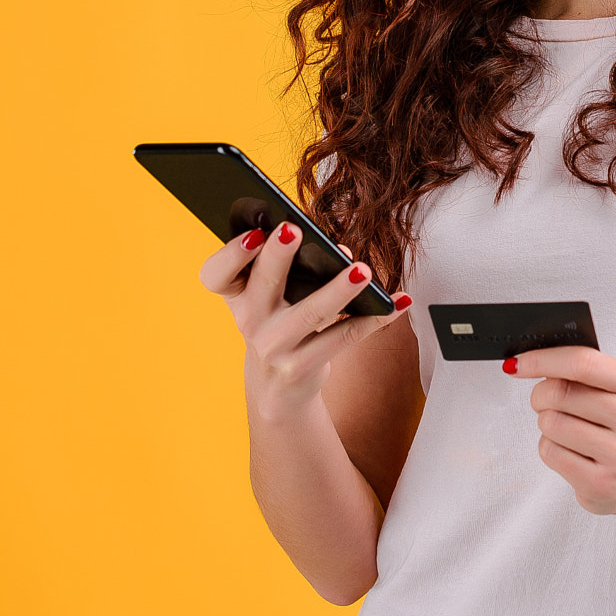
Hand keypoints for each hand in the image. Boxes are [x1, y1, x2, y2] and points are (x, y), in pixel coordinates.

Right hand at [198, 223, 409, 422]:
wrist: (277, 385)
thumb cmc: (280, 320)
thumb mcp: (276, 296)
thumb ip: (299, 269)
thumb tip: (341, 252)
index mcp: (236, 294)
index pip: (216, 274)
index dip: (230, 254)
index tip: (252, 232)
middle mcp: (249, 320)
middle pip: (261, 284)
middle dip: (277, 256)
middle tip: (295, 229)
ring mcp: (273, 348)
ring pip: (309, 314)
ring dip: (338, 290)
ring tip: (363, 270)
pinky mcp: (300, 368)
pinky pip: (342, 338)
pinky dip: (375, 320)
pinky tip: (398, 303)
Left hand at [509, 347, 615, 515]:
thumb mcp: (612, 389)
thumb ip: (579, 371)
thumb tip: (528, 362)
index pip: (583, 364)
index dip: (543, 360)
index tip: (518, 363)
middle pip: (561, 393)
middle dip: (541, 395)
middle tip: (547, 401)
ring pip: (551, 423)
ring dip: (546, 423)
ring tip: (565, 428)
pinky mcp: (602, 483)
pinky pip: (550, 452)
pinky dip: (549, 447)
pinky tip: (569, 450)